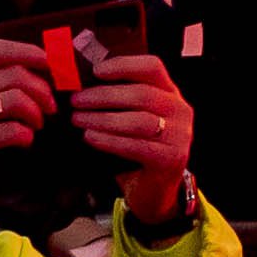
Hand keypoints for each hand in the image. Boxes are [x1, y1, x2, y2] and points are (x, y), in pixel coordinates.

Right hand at [0, 43, 57, 233]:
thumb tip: (11, 65)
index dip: (29, 52)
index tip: (49, 63)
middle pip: (14, 74)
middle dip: (42, 88)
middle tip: (50, 104)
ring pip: (15, 98)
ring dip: (36, 111)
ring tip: (37, 124)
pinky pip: (9, 131)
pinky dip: (25, 135)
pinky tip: (23, 141)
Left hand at [72, 53, 197, 218]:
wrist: (155, 191)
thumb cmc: (138, 151)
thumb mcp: (135, 120)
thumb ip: (120, 103)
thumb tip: (82, 87)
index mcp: (171, 94)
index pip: (153, 68)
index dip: (124, 65)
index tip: (95, 71)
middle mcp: (180, 110)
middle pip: (142, 94)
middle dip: (104, 96)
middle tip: (76, 101)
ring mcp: (179, 136)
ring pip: (139, 121)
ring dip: (103, 119)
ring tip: (78, 119)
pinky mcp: (171, 159)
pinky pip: (136, 146)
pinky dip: (109, 141)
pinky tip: (90, 138)